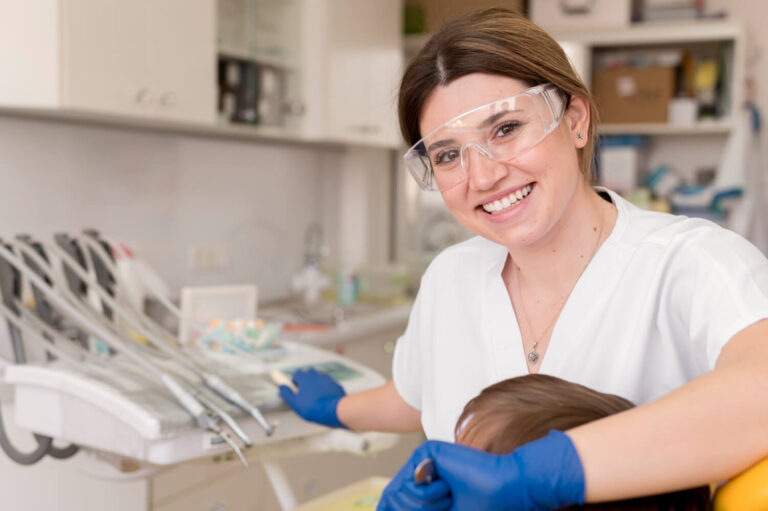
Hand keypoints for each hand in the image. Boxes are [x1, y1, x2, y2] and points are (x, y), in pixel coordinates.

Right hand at [279, 368, 347, 428]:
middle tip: (305, 393)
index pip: (297, 373)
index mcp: (305, 378)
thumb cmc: (313, 407)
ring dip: (316, 384)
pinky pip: (328, 384)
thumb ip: (287, 394)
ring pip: (319, 378)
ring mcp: (327, 379)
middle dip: (306, 381)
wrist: (334, 410)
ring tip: (316, 397)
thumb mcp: (295, 403)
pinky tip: (326, 399)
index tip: (295, 389)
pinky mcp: (336, 384)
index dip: (295, 381)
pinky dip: (326, 389)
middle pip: (308, 373)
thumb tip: (282, 387)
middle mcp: (316, 375)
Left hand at [377, 430, 584, 510]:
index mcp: (424, 490)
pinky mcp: (426, 451)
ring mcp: (422, 462)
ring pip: (397, 494)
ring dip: (422, 506)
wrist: (502, 490)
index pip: (393, 505)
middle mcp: (420, 475)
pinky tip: (446, 489)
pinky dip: (425, 495)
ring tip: (447, 498)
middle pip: (392, 502)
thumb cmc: (480, 507)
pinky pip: (408, 481)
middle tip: (444, 505)